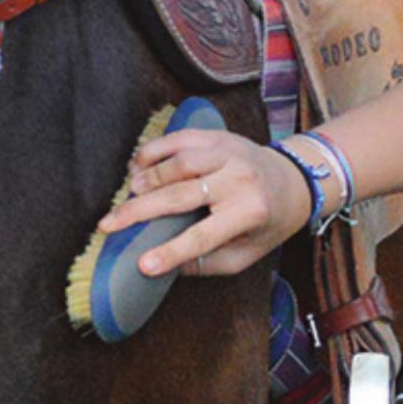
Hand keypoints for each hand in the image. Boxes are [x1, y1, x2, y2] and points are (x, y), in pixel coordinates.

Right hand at [96, 126, 310, 279]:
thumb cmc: (265, 224)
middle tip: (108, 224)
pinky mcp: (217, 136)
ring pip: (178, 162)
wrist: (294, 180)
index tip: (142, 265)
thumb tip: (165, 267)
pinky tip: (136, 166)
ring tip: (126, 194)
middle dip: (139, 211)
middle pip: (180, 195)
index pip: (202, 236)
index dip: (171, 252)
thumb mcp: (245, 254)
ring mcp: (228, 152)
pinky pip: (179, 138)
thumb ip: (207, 264)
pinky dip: (153, 151)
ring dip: (146, 178)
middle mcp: (239, 179)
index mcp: (249, 212)